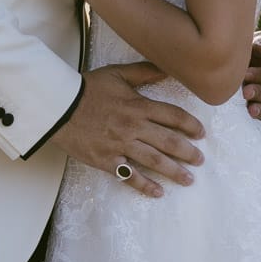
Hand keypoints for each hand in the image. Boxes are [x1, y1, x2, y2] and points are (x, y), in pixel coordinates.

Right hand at [54, 61, 206, 198]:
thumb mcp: (118, 74)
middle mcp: (134, 127)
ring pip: (155, 161)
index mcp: (139, 105)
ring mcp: (121, 145)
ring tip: (189, 179)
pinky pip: (129, 176)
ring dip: (174, 171)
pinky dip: (145, 185)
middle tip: (200, 160)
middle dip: (188, 152)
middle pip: (169, 142)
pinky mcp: (107, 160)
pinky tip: (158, 192)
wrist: (59, 106)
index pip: (173, 116)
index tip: (201, 133)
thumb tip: (168, 69)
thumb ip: (144, 72)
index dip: (191, 125)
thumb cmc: (88, 88)